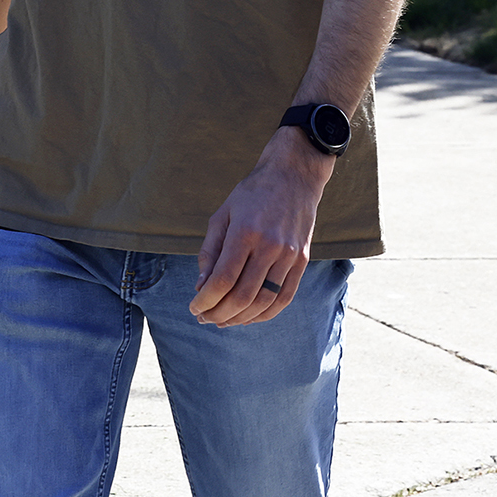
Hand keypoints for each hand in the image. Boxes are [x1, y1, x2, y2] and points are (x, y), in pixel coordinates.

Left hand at [189, 127, 334, 326]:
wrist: (294, 176)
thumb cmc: (251, 194)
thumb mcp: (222, 215)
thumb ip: (210, 251)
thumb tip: (201, 286)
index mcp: (245, 232)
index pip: (223, 278)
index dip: (206, 299)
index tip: (193, 307)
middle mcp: (270, 246)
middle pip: (242, 295)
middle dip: (219, 313)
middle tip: (204, 318)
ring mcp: (290, 255)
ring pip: (264, 301)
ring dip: (240, 318)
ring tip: (222, 320)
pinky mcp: (303, 261)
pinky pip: (285, 297)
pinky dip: (265, 313)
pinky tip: (248, 317)